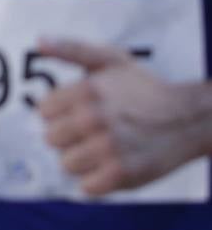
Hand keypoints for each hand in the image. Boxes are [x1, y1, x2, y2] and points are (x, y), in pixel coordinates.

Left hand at [39, 39, 208, 195]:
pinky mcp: (123, 174)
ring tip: (102, 151)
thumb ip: (71, 49)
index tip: (79, 112)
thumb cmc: (145, 89)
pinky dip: (97, 182)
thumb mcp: (110, 60)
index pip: (44, 112)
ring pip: (67, 164)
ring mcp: (108, 148)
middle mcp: (93, 118)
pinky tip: (111, 167)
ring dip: (82, 161)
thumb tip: (38, 41)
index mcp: (86, 91)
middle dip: (68, 137)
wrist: (191, 118)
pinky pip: (87, 187)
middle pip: (51, 139)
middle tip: (92, 133)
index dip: (60, 113)